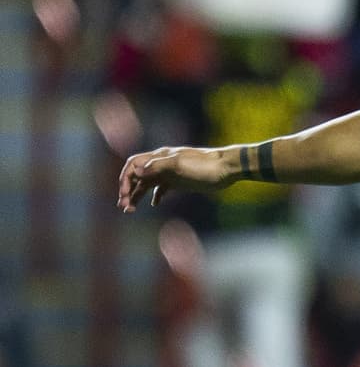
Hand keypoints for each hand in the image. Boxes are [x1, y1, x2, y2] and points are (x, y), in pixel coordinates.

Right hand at [117, 146, 233, 212]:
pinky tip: (154, 204)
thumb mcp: (180, 165)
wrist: (226, 168)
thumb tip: (137, 172)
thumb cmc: (205, 166)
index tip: (124, 196)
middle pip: (137, 175)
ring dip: (137, 195)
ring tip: (131, 210)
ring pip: (147, 183)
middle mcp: (162, 163)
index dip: (124, 179)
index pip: (133, 165)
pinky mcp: (179, 181)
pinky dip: (154, 196)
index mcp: (160, 157)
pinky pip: (161, 188)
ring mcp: (171, 172)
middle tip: (124, 207)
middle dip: (128, 190)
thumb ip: (158, 166)